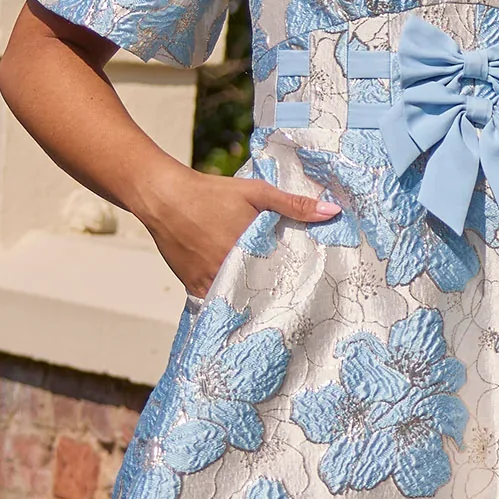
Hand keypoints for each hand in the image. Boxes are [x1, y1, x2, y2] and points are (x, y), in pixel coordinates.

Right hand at [140, 164, 337, 299]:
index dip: (296, 282)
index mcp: (251, 248)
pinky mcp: (193, 286)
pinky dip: (228, 303)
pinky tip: (242, 303)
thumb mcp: (256, 193)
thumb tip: (333, 213)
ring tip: (272, 306)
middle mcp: (230, 269)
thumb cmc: (212, 193)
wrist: (165, 197)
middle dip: (276, 294)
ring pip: (240, 299)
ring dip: (253, 301)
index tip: (310, 288)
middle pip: (262, 291)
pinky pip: (217, 302)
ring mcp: (210, 281)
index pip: (283, 275)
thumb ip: (294, 205)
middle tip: (295, 301)